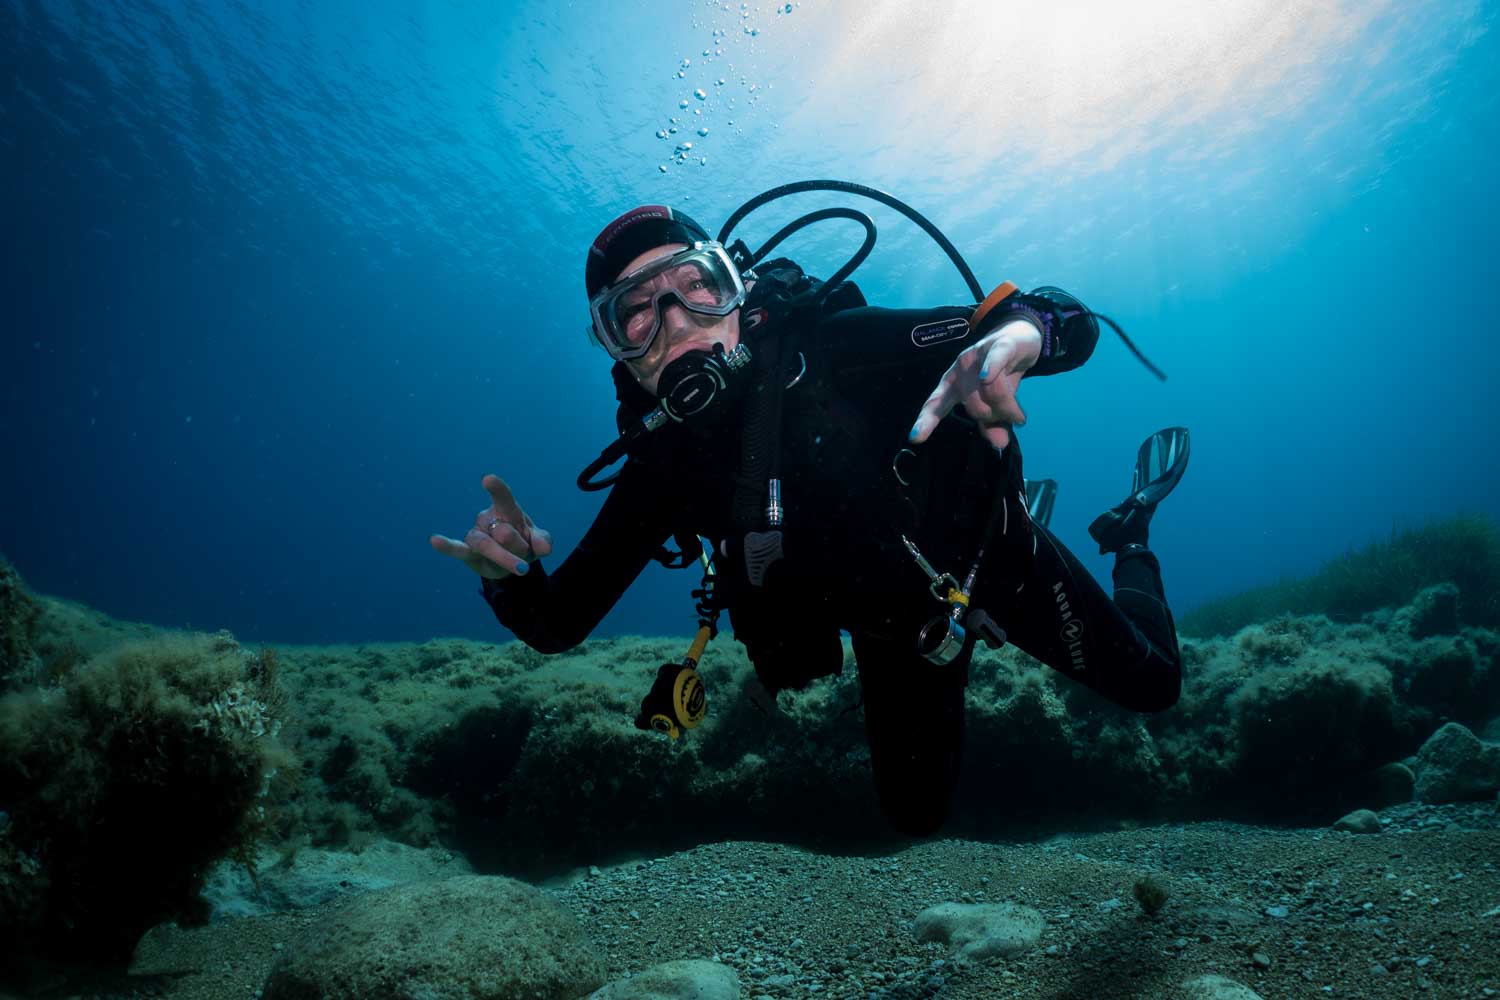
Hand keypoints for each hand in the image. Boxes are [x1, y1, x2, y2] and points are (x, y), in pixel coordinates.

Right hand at [429, 475, 553, 579]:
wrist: (512, 564)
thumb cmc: (525, 544)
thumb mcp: (538, 542)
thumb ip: (542, 541)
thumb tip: (545, 549)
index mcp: (507, 511)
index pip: (503, 497)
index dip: (497, 489)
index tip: (487, 479)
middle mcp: (489, 519)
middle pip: (502, 531)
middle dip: (519, 547)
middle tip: (528, 560)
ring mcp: (477, 535)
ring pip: (486, 544)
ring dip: (505, 557)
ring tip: (522, 569)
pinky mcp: (468, 553)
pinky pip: (456, 549)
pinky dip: (447, 546)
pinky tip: (435, 540)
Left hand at [908, 320, 1042, 449]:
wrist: (1021, 339)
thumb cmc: (1002, 374)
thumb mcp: (995, 403)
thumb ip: (993, 423)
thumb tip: (999, 445)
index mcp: (952, 384)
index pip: (936, 404)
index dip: (926, 420)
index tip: (915, 437)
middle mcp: (960, 369)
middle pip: (972, 404)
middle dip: (992, 417)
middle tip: (1008, 419)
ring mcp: (978, 355)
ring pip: (989, 389)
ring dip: (1007, 408)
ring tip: (1018, 416)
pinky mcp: (1000, 345)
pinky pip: (994, 359)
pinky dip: (989, 369)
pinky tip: (986, 377)